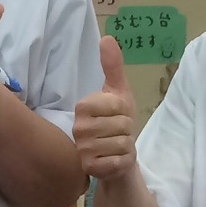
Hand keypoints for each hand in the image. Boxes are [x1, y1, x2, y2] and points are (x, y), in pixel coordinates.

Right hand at [74, 35, 135, 179]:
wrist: (115, 154)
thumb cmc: (116, 121)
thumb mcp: (118, 92)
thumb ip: (112, 66)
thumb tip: (107, 37)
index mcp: (82, 106)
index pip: (116, 105)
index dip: (124, 111)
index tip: (117, 115)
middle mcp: (78, 128)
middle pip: (122, 125)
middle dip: (127, 130)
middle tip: (117, 132)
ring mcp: (83, 150)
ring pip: (123, 143)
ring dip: (127, 146)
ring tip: (116, 145)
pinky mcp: (90, 168)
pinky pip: (120, 161)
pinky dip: (124, 161)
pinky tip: (115, 159)